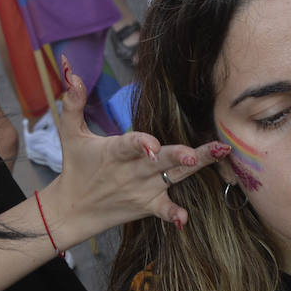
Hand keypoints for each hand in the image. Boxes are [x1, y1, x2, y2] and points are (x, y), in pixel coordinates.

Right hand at [41, 60, 229, 236]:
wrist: (71, 211)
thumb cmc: (75, 167)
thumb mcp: (70, 134)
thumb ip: (72, 103)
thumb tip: (70, 72)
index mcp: (115, 152)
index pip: (129, 145)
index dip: (141, 143)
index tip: (151, 145)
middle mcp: (132, 172)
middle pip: (160, 161)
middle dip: (178, 156)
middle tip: (196, 154)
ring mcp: (142, 189)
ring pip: (174, 176)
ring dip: (196, 167)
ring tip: (221, 154)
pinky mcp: (147, 204)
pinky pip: (164, 210)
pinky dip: (173, 214)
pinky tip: (185, 218)